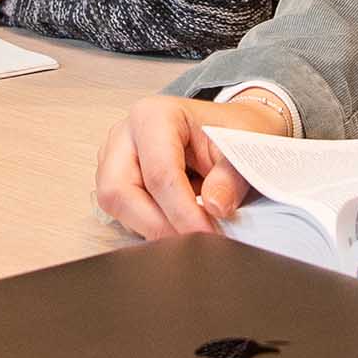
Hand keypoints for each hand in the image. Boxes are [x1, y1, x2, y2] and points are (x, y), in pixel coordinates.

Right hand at [93, 94, 290, 240]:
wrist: (227, 128)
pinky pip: (122, 211)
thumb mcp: (243, 146)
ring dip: (152, 226)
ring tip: (191, 232)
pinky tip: (178, 225)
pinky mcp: (115, 179)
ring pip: (116, 205)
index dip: (182, 210)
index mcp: (154, 115)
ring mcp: (114, 158)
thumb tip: (215, 207)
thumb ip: (231, 177)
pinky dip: (150, 224)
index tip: (206, 234)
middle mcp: (125, 135)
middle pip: (120, 191)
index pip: (159, 172)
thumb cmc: (230, 131)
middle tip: (194, 242)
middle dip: (157, 224)